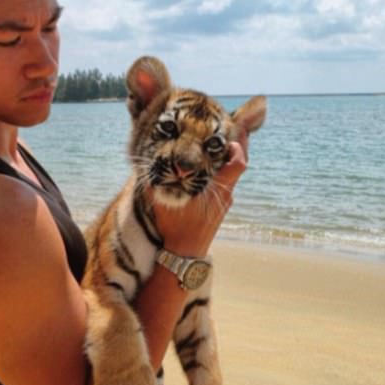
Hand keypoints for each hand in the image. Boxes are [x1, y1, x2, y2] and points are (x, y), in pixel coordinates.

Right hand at [152, 136, 247, 256]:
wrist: (185, 255)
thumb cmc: (175, 227)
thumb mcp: (163, 202)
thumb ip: (156, 181)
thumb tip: (145, 163)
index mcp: (217, 190)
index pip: (238, 164)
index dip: (238, 147)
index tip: (228, 138)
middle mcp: (226, 195)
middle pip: (239, 165)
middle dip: (236, 146)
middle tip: (231, 129)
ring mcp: (225, 203)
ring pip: (231, 176)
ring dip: (226, 161)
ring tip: (216, 147)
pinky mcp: (220, 210)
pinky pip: (225, 185)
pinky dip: (221, 174)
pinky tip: (208, 170)